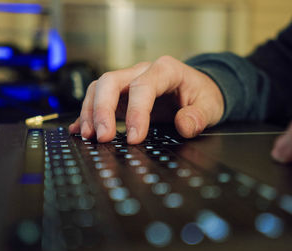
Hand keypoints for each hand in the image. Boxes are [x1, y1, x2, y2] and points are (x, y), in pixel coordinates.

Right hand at [69, 56, 223, 143]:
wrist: (197, 89)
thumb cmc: (202, 94)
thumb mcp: (210, 105)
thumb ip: (199, 115)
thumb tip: (185, 125)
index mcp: (165, 70)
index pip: (143, 86)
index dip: (136, 112)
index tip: (135, 138)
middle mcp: (142, 72)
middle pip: (110, 81)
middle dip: (102, 109)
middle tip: (103, 137)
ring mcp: (129, 82)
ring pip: (99, 88)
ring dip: (90, 112)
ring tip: (89, 136)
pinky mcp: (121, 96)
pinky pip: (98, 99)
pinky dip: (87, 114)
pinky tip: (80, 129)